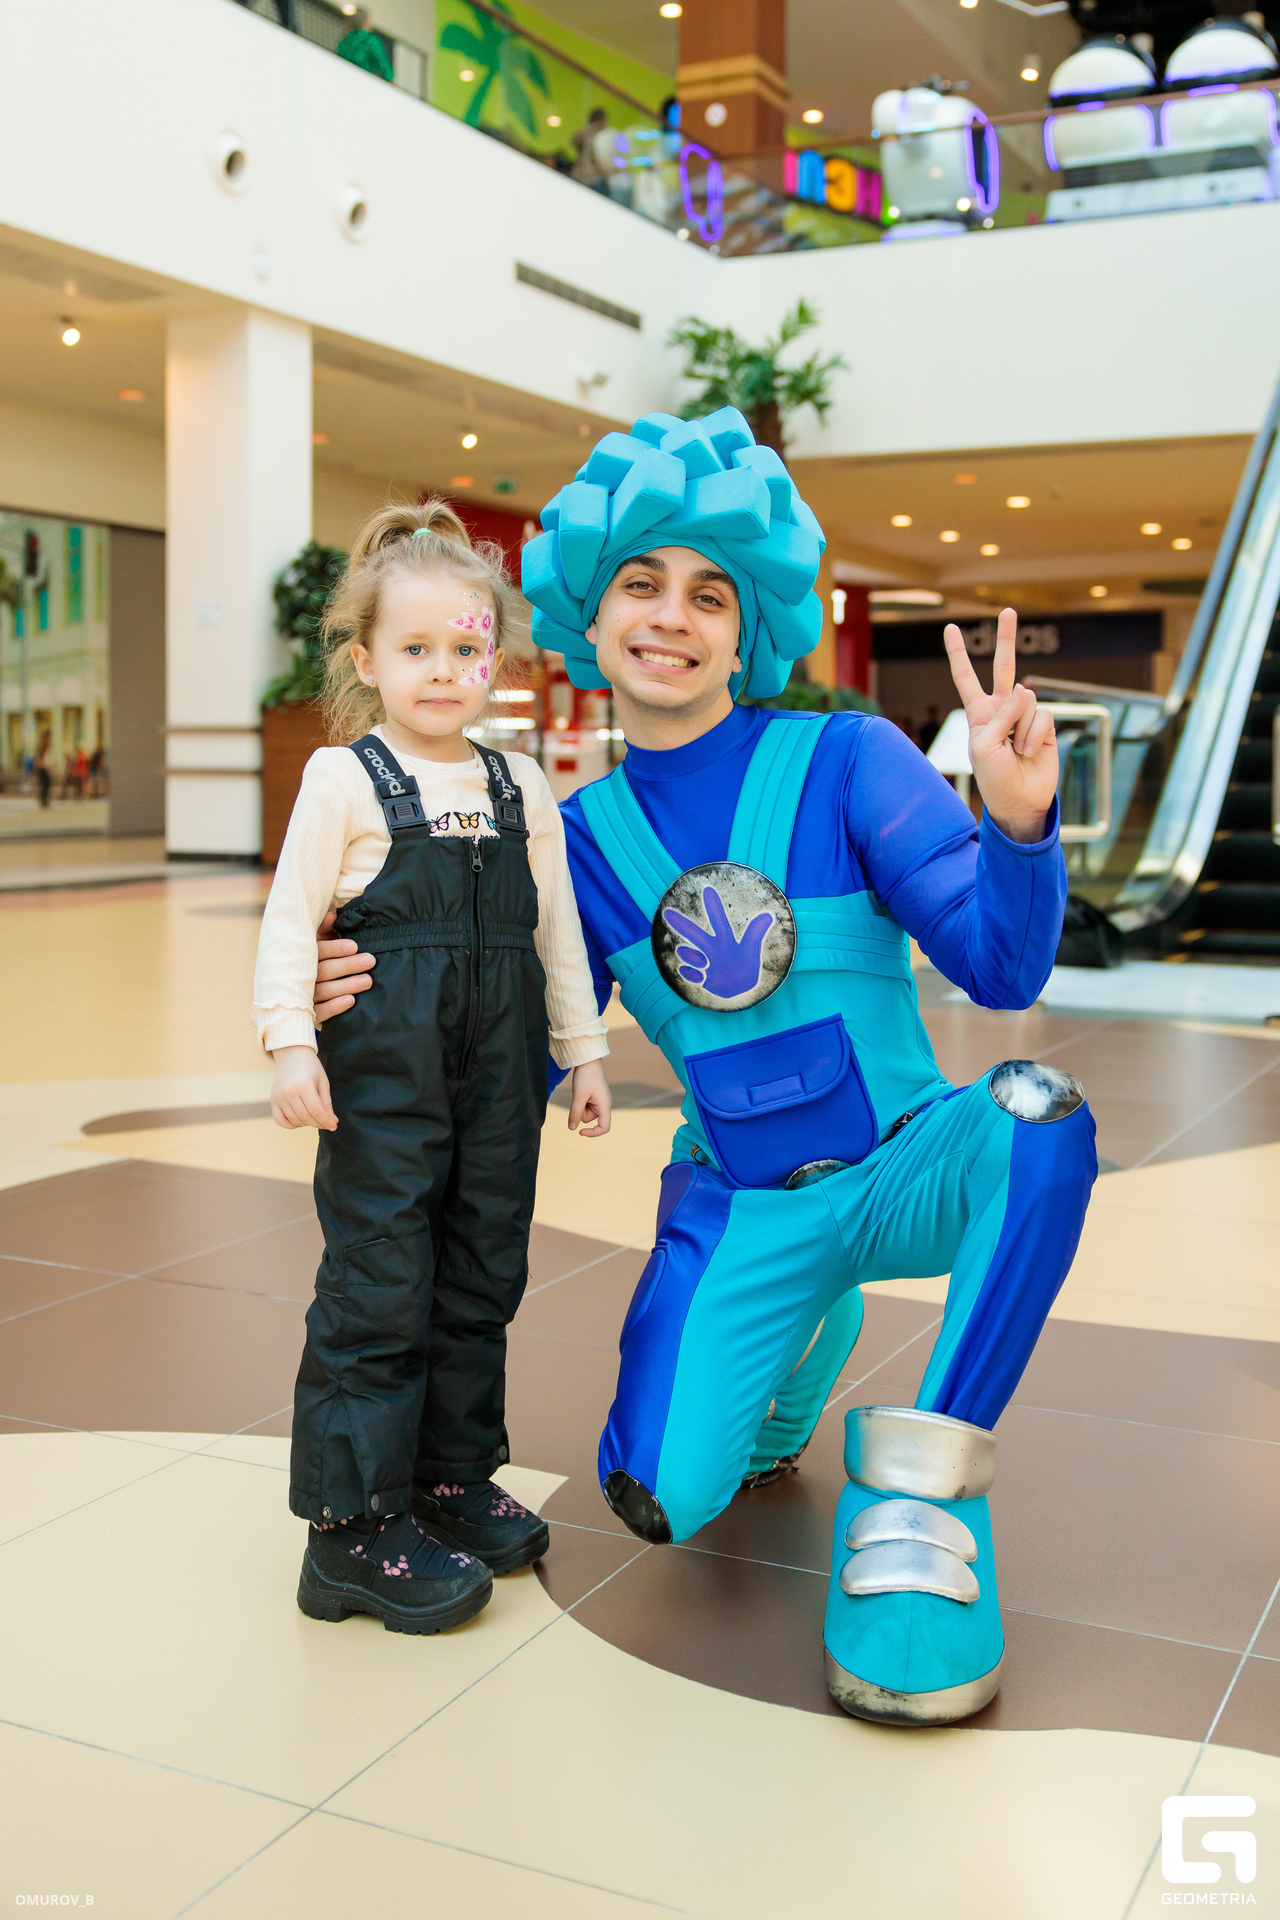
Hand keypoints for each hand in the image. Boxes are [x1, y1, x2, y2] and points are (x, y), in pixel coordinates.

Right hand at [271, 1046, 336, 1130]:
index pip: (316, 1110)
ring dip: (306, 1124)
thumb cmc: (311, 1067)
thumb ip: (327, 1103)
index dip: (326, 1121)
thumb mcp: (323, 1082)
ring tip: (315, 1118)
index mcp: (304, 1085)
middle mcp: (289, 1092)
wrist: (292, 1054)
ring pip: (294, 1120)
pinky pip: (279, 1120)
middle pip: (305, 1117)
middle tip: (327, 1123)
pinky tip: (300, 1121)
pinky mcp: (272, 1099)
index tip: (333, 1126)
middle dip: (318, 1123)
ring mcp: (278, 1096)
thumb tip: (332, 1122)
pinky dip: (290, 1125)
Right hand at [313, 909, 375, 1023]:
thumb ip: (325, 930)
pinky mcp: (310, 1014)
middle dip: (347, 965)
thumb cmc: (320, 961)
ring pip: (324, 991)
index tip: (354, 945)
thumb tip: (332, 914)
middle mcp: (302, 976)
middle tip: (370, 960)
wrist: (304, 993)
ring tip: (367, 981)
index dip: (335, 948)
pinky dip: (335, 1007)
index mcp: (305, 956)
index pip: (318, 951)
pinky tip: (351, 1001)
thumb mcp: (321, 943)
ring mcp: (305, 996)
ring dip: (346, 985)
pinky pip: (321, 1012)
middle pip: (323, 970)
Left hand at [567, 1060, 611, 1136]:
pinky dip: (580, 1101)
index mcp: (605, 1105)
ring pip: (586, 1113)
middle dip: (580, 1112)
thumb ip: (575, 1113)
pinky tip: (580, 1090)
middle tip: (578, 1096)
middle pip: (589, 1119)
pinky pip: (585, 1106)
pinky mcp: (594, 1097)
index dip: (593, 1133)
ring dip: (580, 1106)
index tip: (580, 1132)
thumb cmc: (585, 1076)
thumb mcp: (579, 1096)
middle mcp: (604, 1105)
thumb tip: (572, 1129)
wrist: (588, 1060)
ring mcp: (600, 1101)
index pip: (604, 1127)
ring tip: (580, 1091)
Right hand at [663, 888, 772, 998]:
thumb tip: (768, 915)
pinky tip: (701, 975)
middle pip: (695, 934)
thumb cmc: (747, 967)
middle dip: (681, 924)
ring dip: (692, 956)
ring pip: (688, 954)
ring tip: (705, 964)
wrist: (740, 989)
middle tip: (667, 912)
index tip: (708, 889)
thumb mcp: (751, 951)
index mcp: (725, 941)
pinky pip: (689, 973)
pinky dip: (692, 974)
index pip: (719, 921)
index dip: (714, 906)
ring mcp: (705, 963)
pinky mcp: (701, 978)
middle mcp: (712, 949)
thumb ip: (755, 934)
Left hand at [943, 608, 1057, 842]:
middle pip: (1004, 667)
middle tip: (1008, 610)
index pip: (966, 677)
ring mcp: (1024, 716)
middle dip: (1006, 638)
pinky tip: (1029, 752)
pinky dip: (1034, 735)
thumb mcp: (984, 745)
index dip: (958, 654)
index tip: (950, 628)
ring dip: (1020, 729)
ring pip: (1025, 700)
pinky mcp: (1045, 725)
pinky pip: (1041, 715)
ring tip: (1015, 751)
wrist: (1019, 800)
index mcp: (978, 713)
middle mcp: (1001, 709)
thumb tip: (1024, 688)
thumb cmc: (994, 777)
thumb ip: (1000, 715)